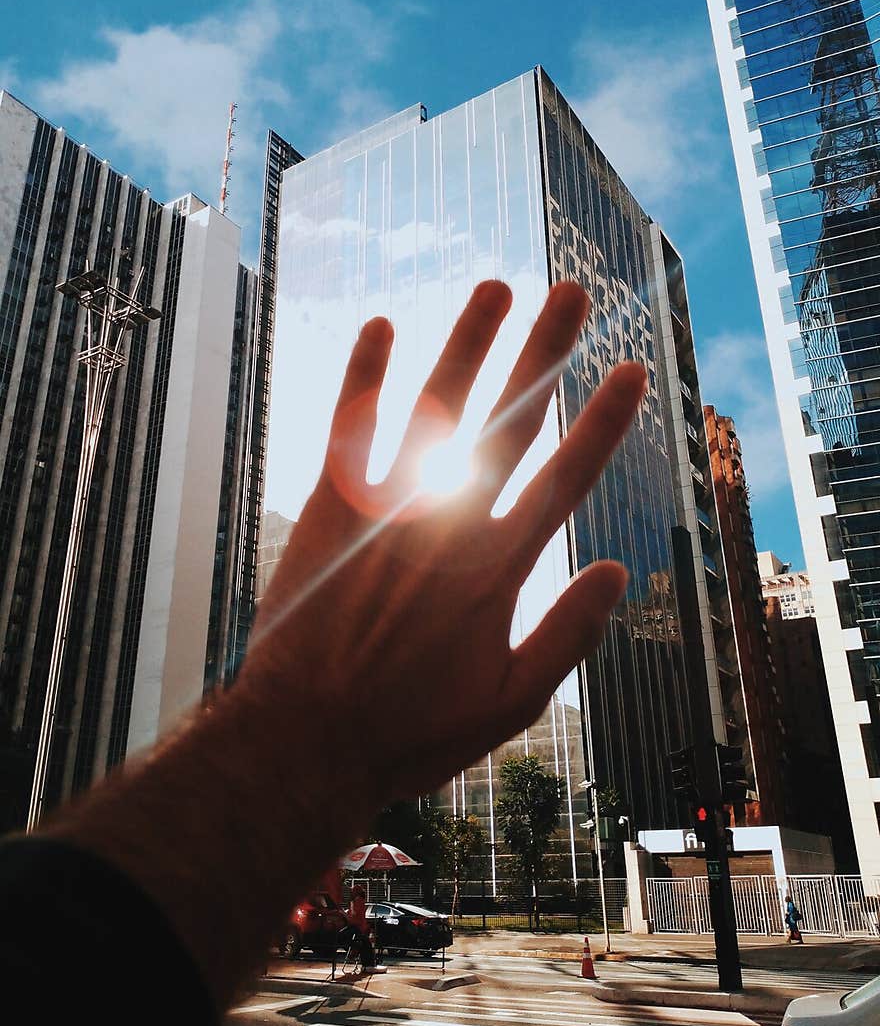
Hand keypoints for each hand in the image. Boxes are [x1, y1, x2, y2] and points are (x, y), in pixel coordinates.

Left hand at [239, 279, 645, 826]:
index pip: (564, 478)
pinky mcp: (330, 508)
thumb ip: (567, 634)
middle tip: (569, 293)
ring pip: (437, 409)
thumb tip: (616, 570)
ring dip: (467, 344)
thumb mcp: (510, 702)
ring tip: (495, 286)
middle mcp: (448, 522)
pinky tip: (379, 326)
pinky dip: (365, 376)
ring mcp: (388, 508)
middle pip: (508, 423)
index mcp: (497, 567)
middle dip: (544, 354)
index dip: (602, 423)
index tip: (631, 371)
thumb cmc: (411, 729)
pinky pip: (350, 428)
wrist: (304, 739)